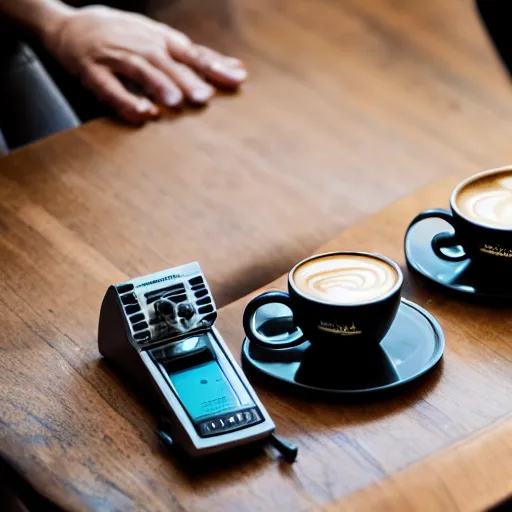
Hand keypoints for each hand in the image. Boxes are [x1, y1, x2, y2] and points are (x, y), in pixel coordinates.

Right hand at [44, 6, 246, 122]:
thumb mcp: (161, 39)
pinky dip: (125, 100)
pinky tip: (141, 114)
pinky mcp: (92, 72)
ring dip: (157, 84)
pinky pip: (109, 88)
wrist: (67, 26)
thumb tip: (238, 70)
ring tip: (174, 102)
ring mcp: (115, 57)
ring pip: (139, 69)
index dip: (214, 65)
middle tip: (204, 96)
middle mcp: (140, 45)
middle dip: (186, 78)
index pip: (192, 52)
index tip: (237, 79)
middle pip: (166, 61)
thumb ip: (196, 58)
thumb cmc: (123, 35)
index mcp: (160, 39)